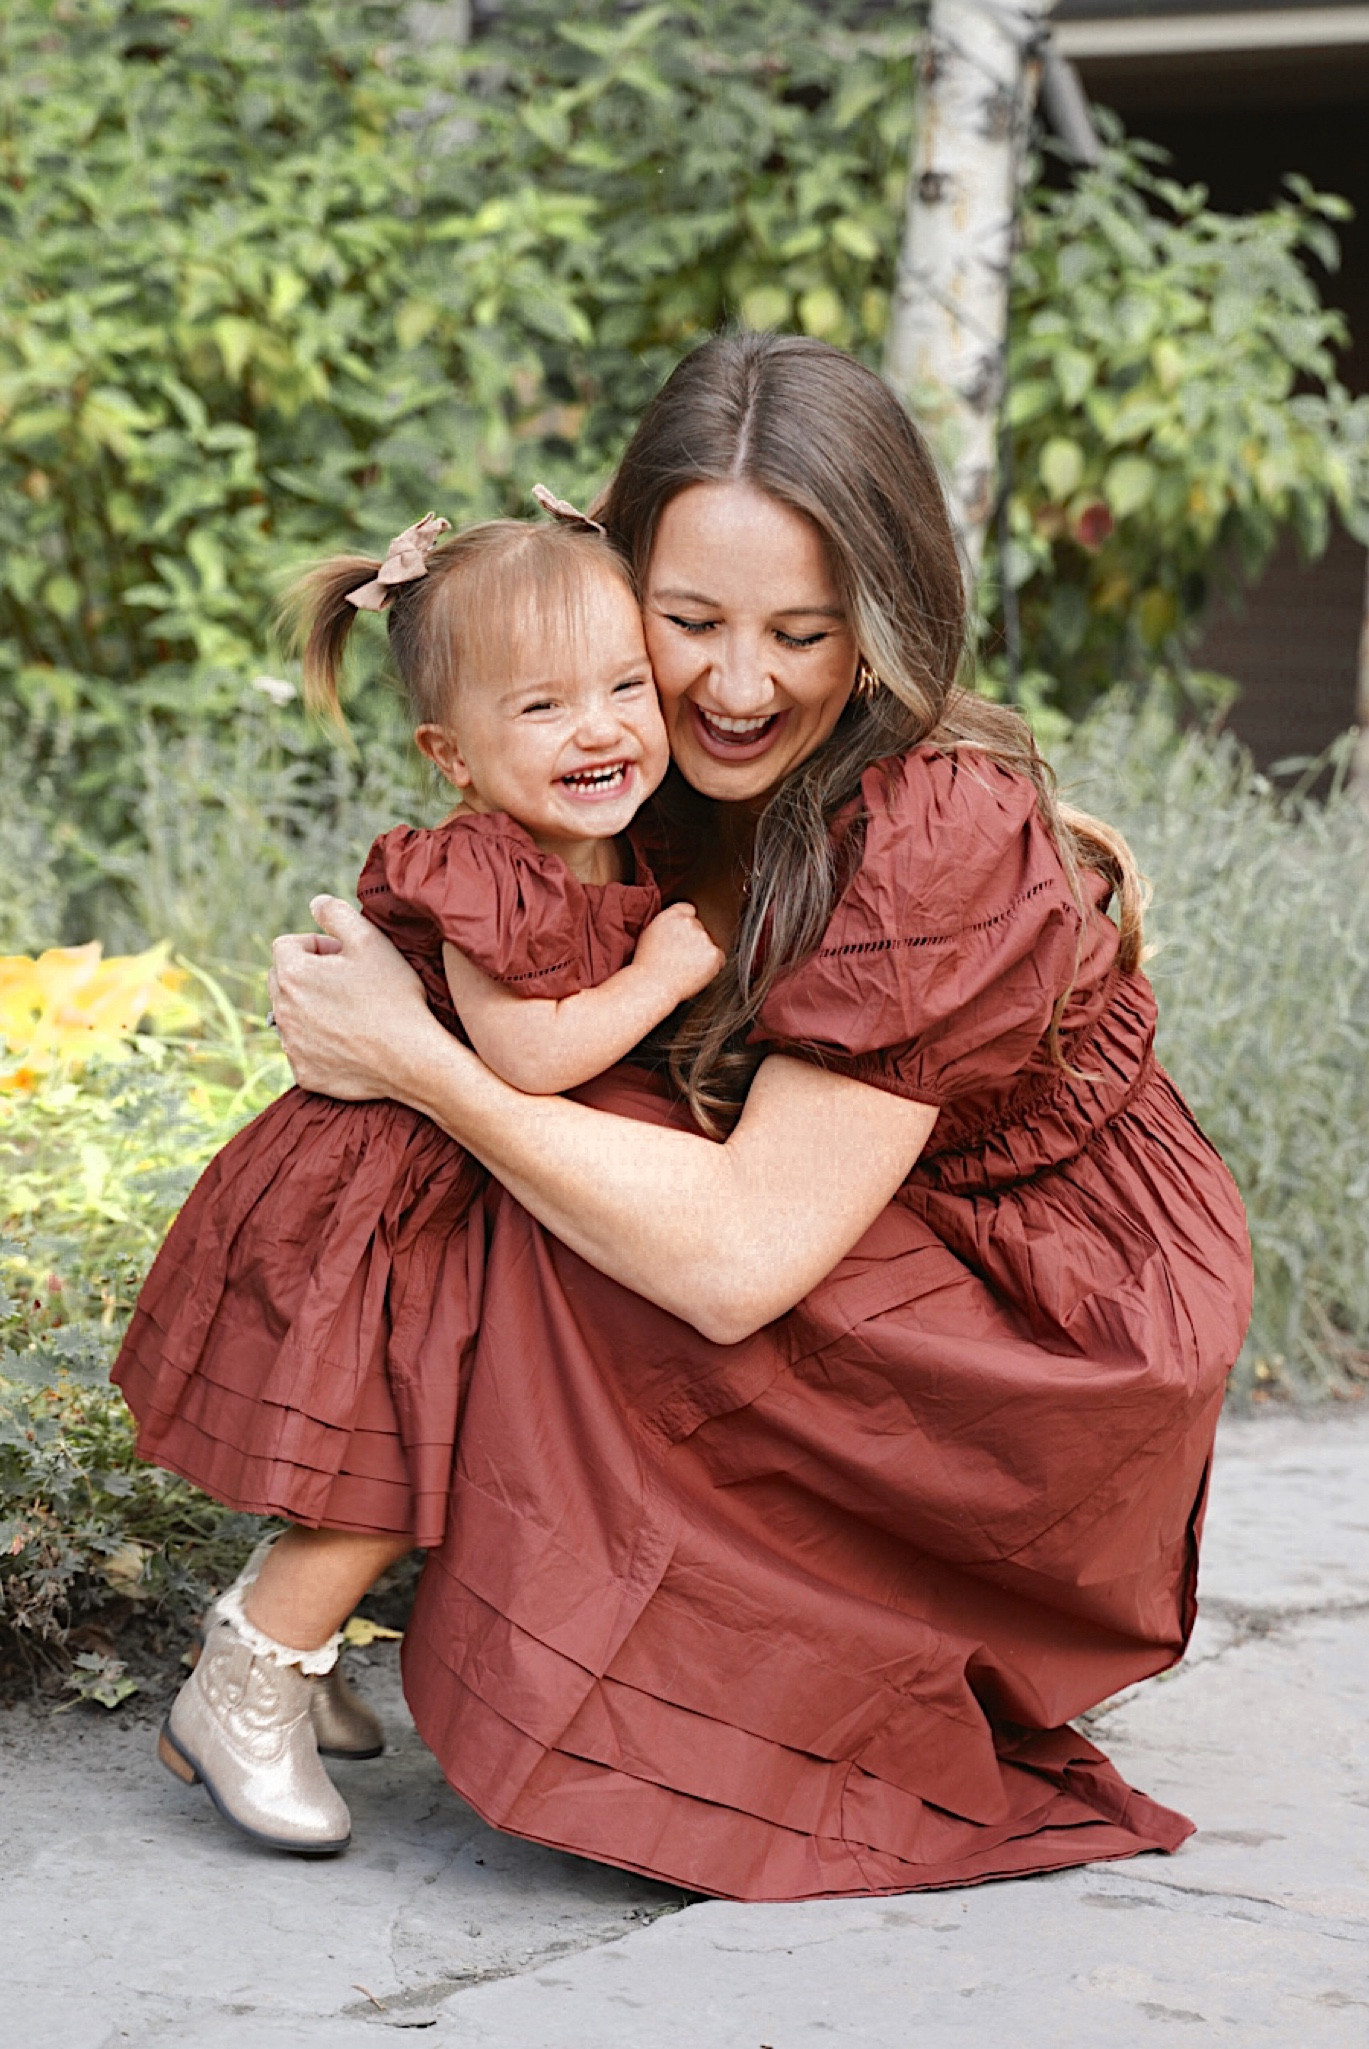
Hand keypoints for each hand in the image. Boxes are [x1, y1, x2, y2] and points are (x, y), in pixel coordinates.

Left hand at [268, 895, 439, 1101]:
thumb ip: (336, 913)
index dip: (318, 945)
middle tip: (350, 981)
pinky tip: (351, 1040)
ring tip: (352, 1011)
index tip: (347, 957)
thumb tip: (315, 903)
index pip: (287, 945)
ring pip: (292, 1015)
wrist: (412, 1059)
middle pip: (283, 980)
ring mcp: (291, 1045)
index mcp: (292, 974)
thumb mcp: (370, 940)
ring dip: (312, 1007)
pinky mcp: (304, 1073)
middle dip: (309, 974)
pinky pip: (303, 1049)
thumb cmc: (392, 996)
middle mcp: (282, 1010)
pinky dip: (320, 1042)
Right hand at [631, 901, 725, 1001]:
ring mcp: (703, 938)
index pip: (689, 910)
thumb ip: (666, 925)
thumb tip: (676, 927)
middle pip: (700, 929)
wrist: (652, 986)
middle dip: (694, 942)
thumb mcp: (649, 934)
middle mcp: (689, 923)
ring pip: (709, 945)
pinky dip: (711, 968)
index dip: (687, 924)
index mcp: (672, 915)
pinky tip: (694, 974)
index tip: (683, 936)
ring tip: (684, 969)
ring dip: (702, 955)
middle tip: (681, 959)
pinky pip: (719, 960)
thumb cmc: (647, 966)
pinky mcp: (714, 954)